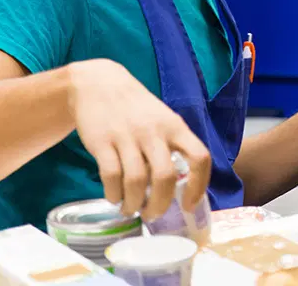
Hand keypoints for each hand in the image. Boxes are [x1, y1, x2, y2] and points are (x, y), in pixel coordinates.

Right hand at [68, 59, 210, 219]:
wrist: (98, 83)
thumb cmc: (136, 108)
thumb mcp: (163, 119)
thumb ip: (173, 146)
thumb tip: (183, 187)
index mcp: (175, 126)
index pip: (199, 157)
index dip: (199, 186)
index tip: (189, 205)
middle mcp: (153, 131)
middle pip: (165, 177)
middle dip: (159, 204)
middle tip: (152, 215)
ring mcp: (127, 135)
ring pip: (136, 181)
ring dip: (133, 203)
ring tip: (131, 209)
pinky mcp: (102, 141)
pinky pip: (110, 176)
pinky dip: (114, 194)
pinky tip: (115, 197)